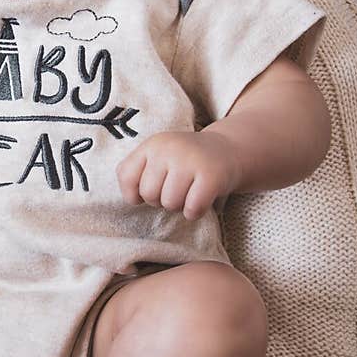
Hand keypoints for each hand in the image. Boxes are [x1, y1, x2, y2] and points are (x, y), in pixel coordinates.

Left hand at [116, 130, 238, 218]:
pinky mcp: (211, 176)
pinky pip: (192, 209)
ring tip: (189, 193)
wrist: (230, 150)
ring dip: (179, 207)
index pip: (126, 176)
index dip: (135, 192)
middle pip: (149, 194)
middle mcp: (170, 148)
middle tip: (176, 190)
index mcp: (153, 144)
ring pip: (170, 203)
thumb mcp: (159, 158)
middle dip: (161, 200)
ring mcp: (191, 160)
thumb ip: (138, 174)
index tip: (153, 188)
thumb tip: (133, 199)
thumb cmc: (186, 162)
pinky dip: (195, 212)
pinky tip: (201, 200)